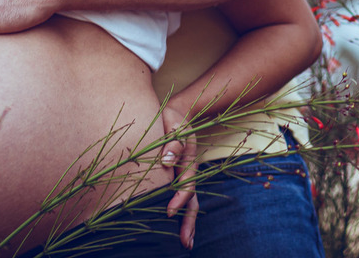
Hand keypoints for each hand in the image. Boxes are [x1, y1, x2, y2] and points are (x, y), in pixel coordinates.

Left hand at [161, 103, 198, 249]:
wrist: (178, 114)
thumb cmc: (173, 120)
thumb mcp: (175, 126)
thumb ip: (173, 142)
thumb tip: (166, 161)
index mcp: (188, 162)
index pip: (186, 185)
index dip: (179, 199)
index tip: (169, 212)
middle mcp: (189, 172)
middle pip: (192, 201)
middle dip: (189, 223)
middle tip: (186, 244)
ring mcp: (185, 176)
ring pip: (190, 203)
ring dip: (188, 222)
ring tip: (186, 244)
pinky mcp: (178, 177)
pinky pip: (182, 197)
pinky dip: (182, 212)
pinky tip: (175, 227)